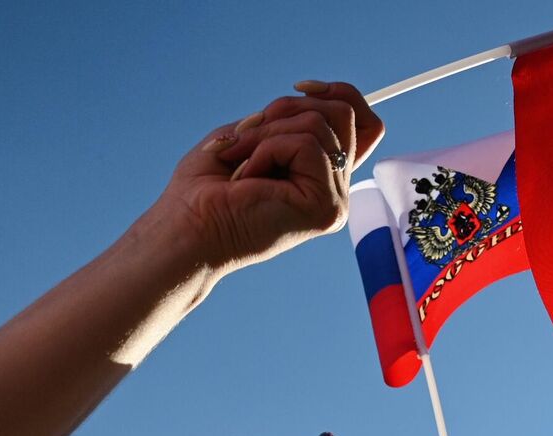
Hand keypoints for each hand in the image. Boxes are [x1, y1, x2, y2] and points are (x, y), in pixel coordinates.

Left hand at [139, 81, 384, 274]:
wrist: (186, 231)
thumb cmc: (205, 190)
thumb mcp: (249, 136)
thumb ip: (288, 118)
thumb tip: (314, 93)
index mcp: (322, 178)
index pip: (366, 124)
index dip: (340, 94)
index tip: (300, 87)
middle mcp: (336, 191)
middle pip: (343, 114)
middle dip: (287, 108)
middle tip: (248, 136)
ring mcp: (334, 201)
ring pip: (318, 125)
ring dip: (267, 133)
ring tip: (241, 163)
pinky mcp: (324, 207)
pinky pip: (305, 145)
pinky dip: (266, 150)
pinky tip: (247, 178)